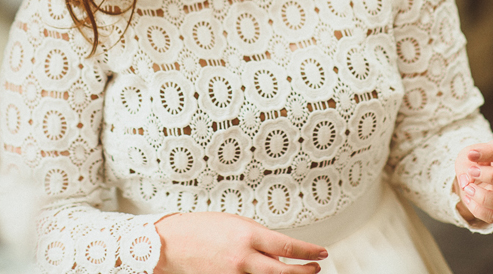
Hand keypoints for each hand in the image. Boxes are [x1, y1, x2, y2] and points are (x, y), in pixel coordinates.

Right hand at [153, 212, 325, 273]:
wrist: (172, 243)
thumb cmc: (201, 228)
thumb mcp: (236, 223)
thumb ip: (258, 237)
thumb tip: (279, 250)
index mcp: (247, 236)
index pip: (287, 248)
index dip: (309, 252)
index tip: (320, 253)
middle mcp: (243, 259)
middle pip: (284, 273)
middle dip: (304, 272)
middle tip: (314, 268)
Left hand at [453, 138, 492, 225]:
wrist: (470, 179)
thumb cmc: (472, 163)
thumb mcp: (465, 157)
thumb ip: (466, 164)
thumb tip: (468, 179)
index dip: (489, 152)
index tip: (471, 154)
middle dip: (492, 176)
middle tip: (472, 172)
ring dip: (484, 197)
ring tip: (467, 188)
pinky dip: (478, 209)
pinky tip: (468, 198)